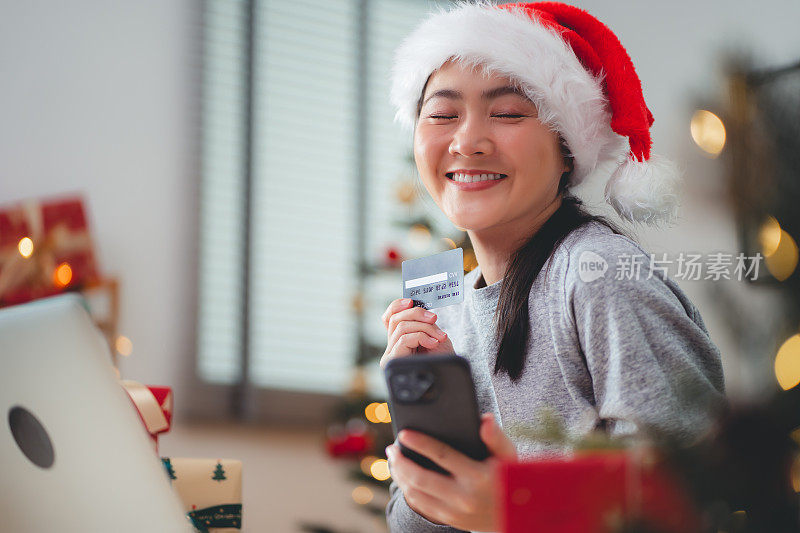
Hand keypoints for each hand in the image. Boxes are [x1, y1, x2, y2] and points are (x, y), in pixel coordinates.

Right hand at [380, 298, 453, 367]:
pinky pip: (404, 339)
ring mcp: (390, 355)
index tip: (411, 301)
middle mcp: (391, 347)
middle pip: (395, 319)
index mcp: (399, 340)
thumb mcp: (433, 336)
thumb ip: (422, 323)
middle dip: (417, 314)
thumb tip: (418, 308)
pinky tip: (433, 343)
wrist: (448, 381)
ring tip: (439, 336)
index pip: (388, 318)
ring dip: (424, 327)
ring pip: (400, 326)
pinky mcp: (392, 361)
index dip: (396, 306)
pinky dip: (421, 336)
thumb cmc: (441, 360)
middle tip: (434, 318)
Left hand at [386, 413, 516, 531]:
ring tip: (393, 460)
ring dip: (399, 475)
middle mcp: (463, 496)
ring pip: (415, 493)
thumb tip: (484, 418)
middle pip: (420, 478)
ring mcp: (454, 511)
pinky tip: (402, 476)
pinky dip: (407, 490)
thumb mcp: (509, 457)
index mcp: (477, 476)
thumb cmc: (510, 478)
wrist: (516, 516)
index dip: (420, 443)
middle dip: (400, 461)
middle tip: (392, 448)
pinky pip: (420, 505)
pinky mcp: (450, 519)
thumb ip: (495, 437)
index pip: (442, 456)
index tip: (404, 433)